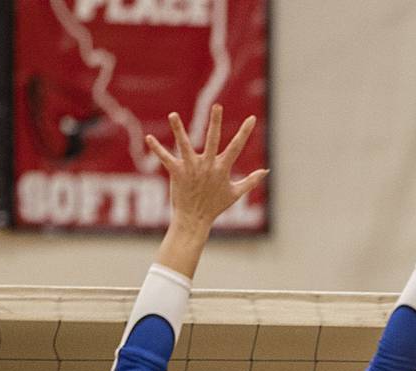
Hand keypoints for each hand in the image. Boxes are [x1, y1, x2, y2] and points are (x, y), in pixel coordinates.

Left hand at [146, 105, 265, 231]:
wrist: (195, 219)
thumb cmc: (215, 206)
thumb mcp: (236, 193)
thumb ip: (251, 181)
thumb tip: (266, 171)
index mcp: (222, 168)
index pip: (237, 146)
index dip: (245, 132)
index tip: (252, 118)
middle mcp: (208, 165)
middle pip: (213, 139)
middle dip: (215, 122)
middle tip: (217, 106)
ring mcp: (192, 168)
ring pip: (184, 145)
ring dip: (178, 130)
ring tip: (173, 115)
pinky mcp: (177, 173)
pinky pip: (165, 158)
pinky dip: (157, 149)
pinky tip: (149, 138)